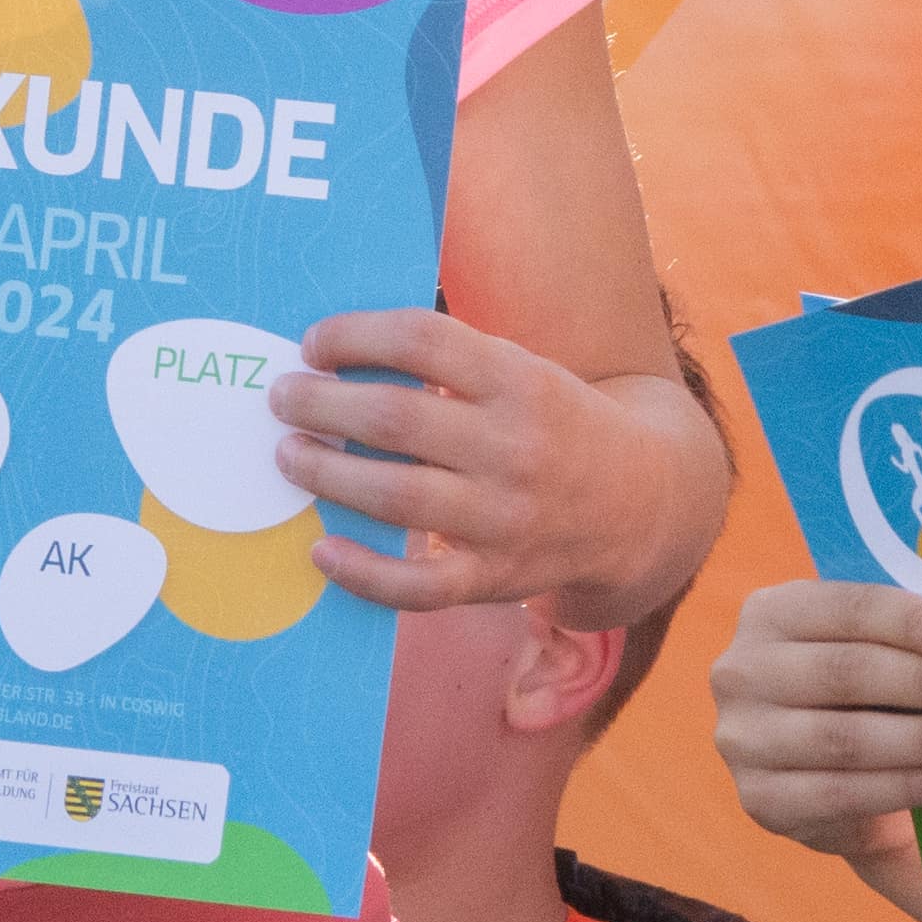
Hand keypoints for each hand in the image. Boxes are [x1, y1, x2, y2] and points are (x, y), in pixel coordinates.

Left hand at [266, 307, 699, 625]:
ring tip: (288, 454)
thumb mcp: (523, 371)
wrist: (638, 503)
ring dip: (326, 473)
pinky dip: (364, 572)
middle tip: (283, 398)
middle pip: (395, 418)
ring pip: (396, 497)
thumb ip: (450, 361)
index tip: (314, 344)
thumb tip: (338, 355)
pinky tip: (321, 549)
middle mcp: (514, 448)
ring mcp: (504, 519)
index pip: (421, 340)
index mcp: (520, 381)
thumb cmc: (553, 423)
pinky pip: (419, 585)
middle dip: (322, 404)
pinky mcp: (496, 578)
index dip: (354, 336)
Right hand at [705, 578, 921, 868]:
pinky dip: (912, 785)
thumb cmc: (868, 695)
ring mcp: (743, 739)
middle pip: (847, 673)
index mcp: (771, 613)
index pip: (847, 608)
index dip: (912, 622)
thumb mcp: (874, 651)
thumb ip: (910, 638)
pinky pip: (845, 794)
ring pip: (847, 739)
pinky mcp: (762, 800)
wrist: (830, 780)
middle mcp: (741, 671)